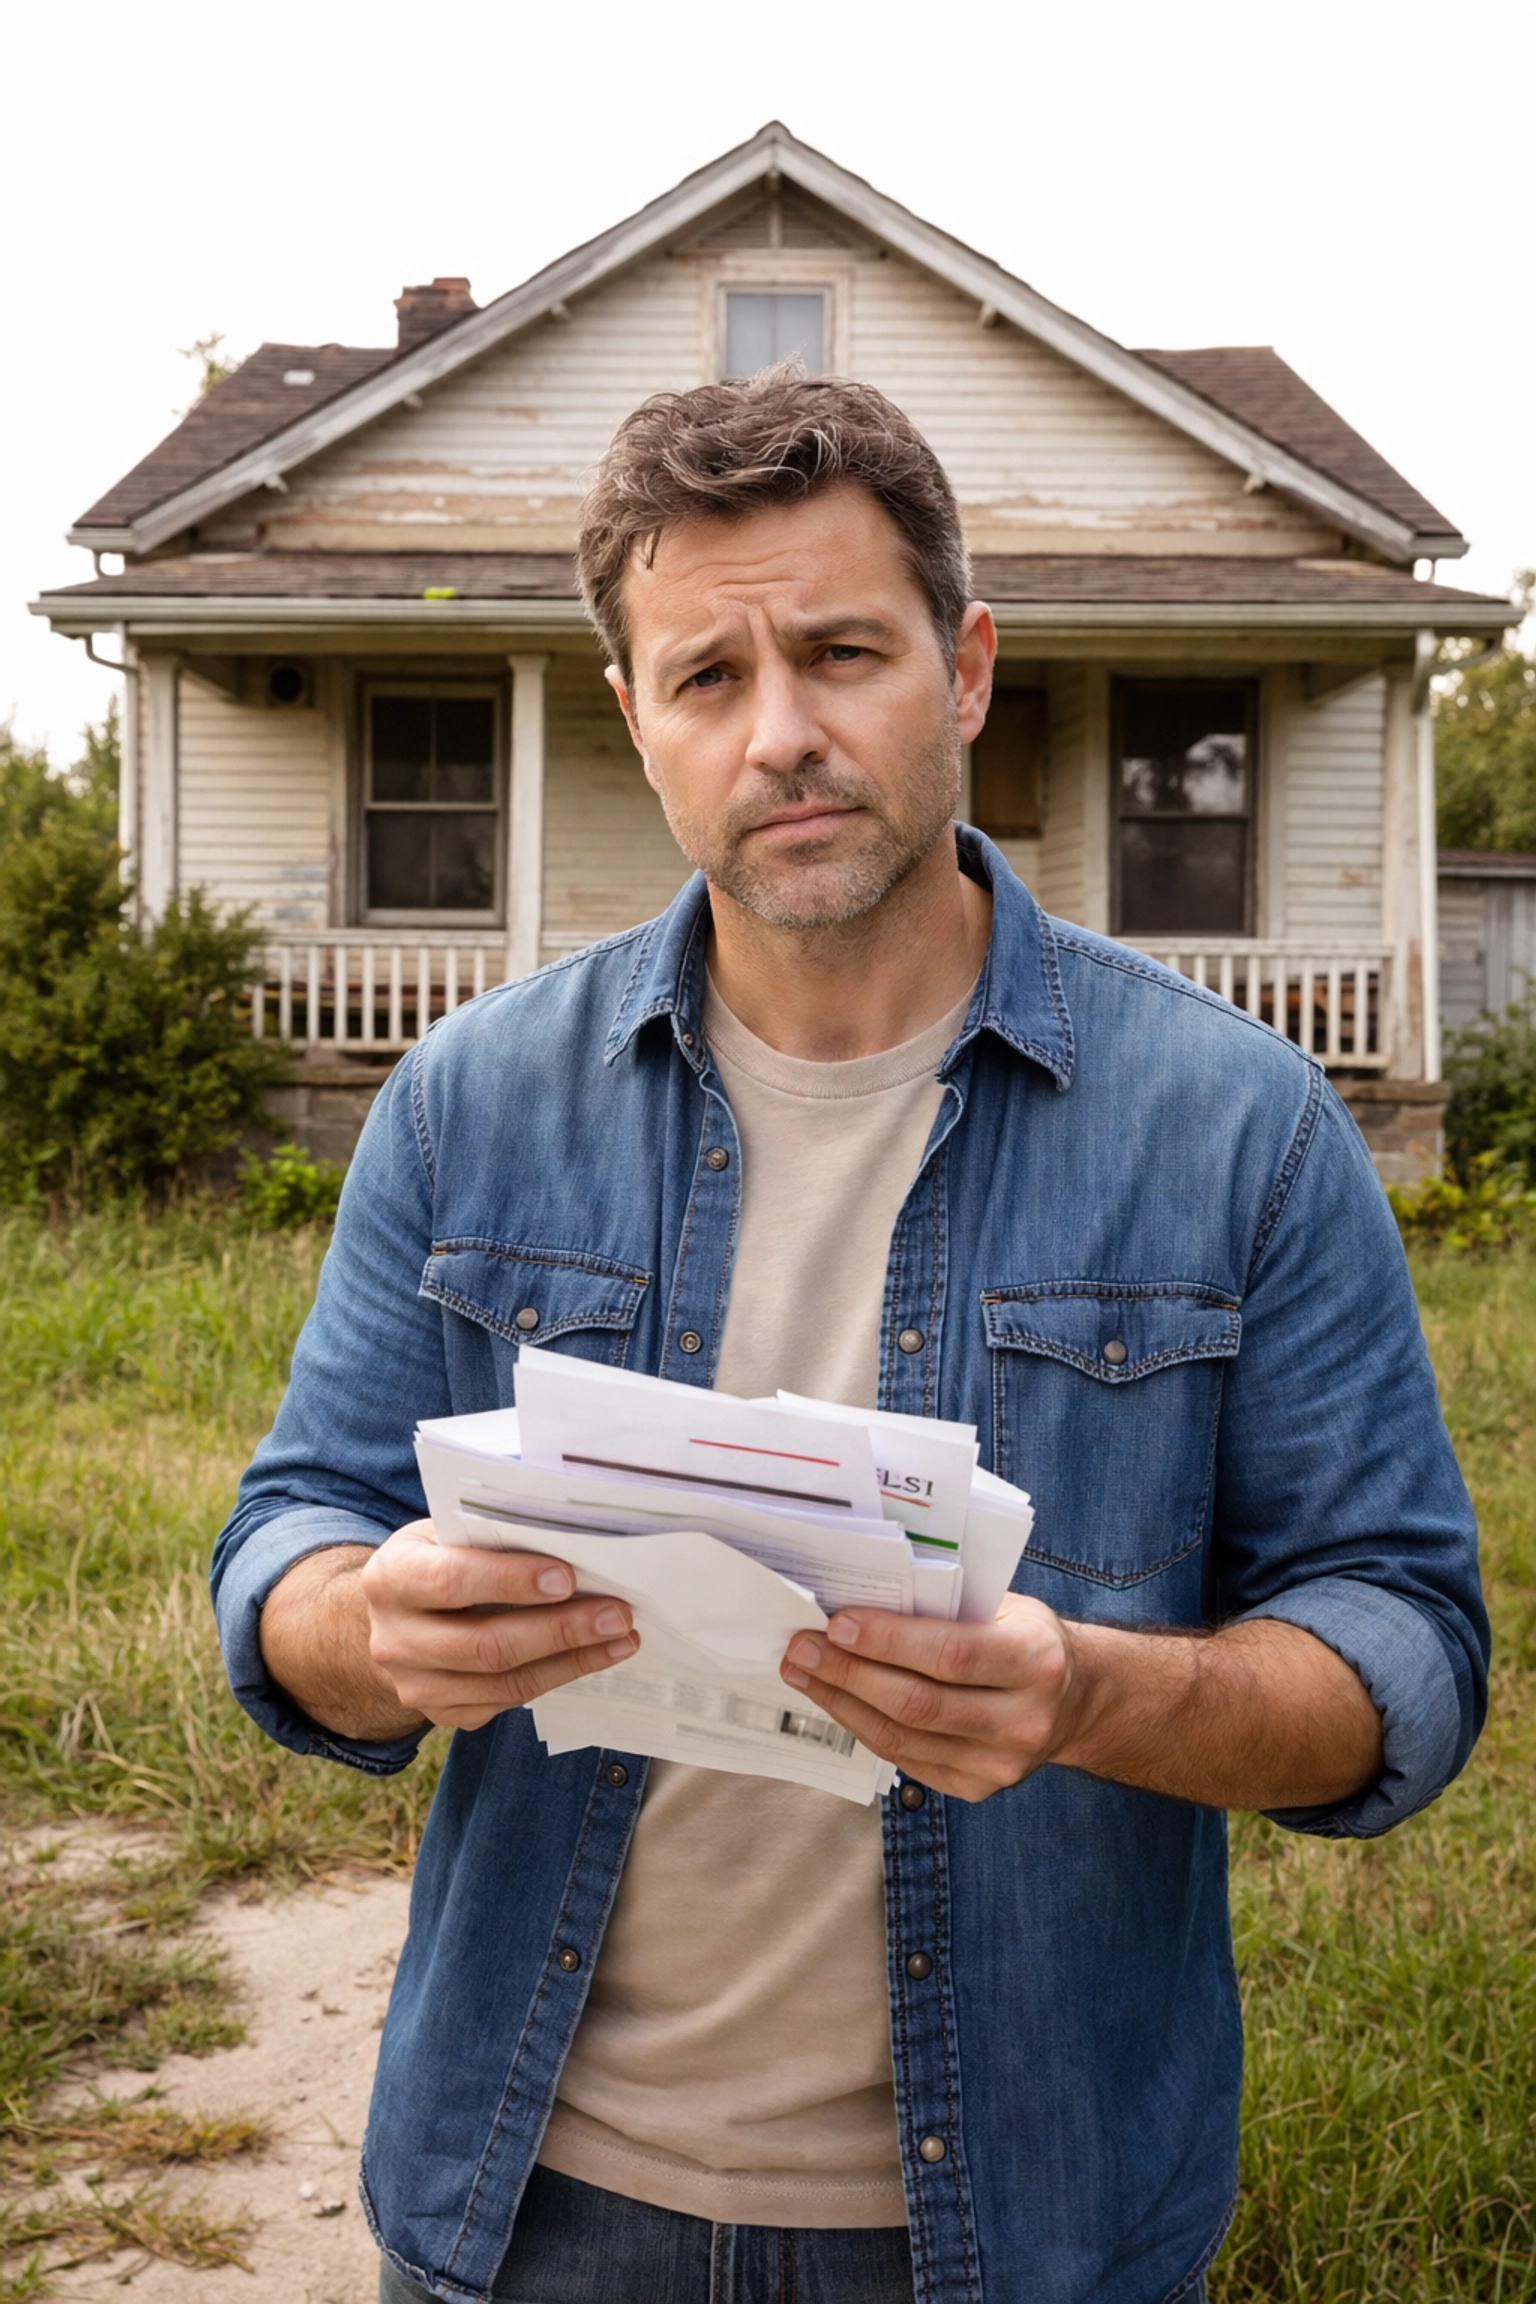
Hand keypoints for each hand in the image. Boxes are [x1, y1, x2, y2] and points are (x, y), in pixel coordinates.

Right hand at [359, 1521, 638, 1732]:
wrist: (396, 1616)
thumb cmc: (437, 1559)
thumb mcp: (447, 1533)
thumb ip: (492, 1537)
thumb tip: (574, 1541)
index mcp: (391, 1578)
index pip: (451, 1581)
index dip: (510, 1580)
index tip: (567, 1577)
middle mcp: (394, 1639)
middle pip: (485, 1645)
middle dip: (560, 1630)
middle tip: (616, 1614)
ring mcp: (416, 1685)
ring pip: (504, 1683)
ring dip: (572, 1660)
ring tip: (621, 1638)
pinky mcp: (443, 1713)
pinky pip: (508, 1702)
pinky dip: (558, 1677)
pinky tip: (594, 1656)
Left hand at [781, 1594, 1078, 1802]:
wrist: (1076, 1700)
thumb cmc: (1028, 1639)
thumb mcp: (1006, 1607)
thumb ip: (947, 1606)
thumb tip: (860, 1598)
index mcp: (1036, 1661)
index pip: (950, 1655)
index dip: (888, 1642)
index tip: (837, 1624)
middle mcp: (1024, 1720)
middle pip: (918, 1703)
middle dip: (848, 1673)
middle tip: (801, 1648)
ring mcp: (1001, 1764)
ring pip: (904, 1737)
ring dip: (843, 1702)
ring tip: (803, 1672)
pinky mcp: (978, 1788)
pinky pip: (906, 1759)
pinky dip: (863, 1727)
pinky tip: (837, 1700)